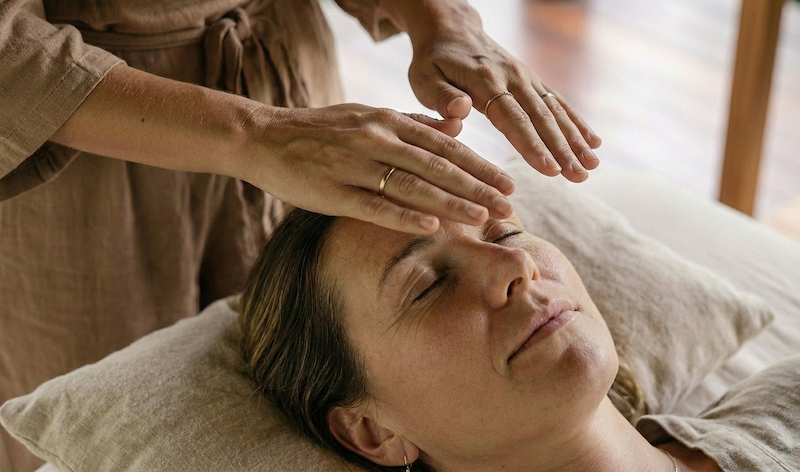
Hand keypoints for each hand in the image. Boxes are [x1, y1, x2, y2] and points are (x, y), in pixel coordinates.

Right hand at [246, 103, 515, 233]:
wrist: (266, 138)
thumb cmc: (322, 130)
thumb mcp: (369, 116)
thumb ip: (413, 122)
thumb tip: (456, 125)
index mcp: (388, 120)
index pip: (445, 145)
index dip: (480, 166)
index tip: (508, 184)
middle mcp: (376, 139)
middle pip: (437, 167)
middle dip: (477, 189)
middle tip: (508, 208)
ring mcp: (355, 165)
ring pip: (413, 186)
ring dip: (451, 204)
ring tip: (482, 219)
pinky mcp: (334, 192)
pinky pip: (374, 206)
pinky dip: (404, 216)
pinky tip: (432, 227)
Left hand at [403, 4, 601, 181]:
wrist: (451, 29)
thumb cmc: (433, 61)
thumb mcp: (424, 78)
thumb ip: (441, 97)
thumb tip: (461, 110)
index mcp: (485, 81)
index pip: (512, 118)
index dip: (532, 145)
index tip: (549, 168)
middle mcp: (513, 78)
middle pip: (541, 117)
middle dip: (562, 148)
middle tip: (580, 175)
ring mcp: (526, 78)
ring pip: (555, 112)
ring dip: (575, 139)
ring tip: (592, 165)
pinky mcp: (533, 81)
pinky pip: (558, 103)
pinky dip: (577, 122)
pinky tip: (594, 143)